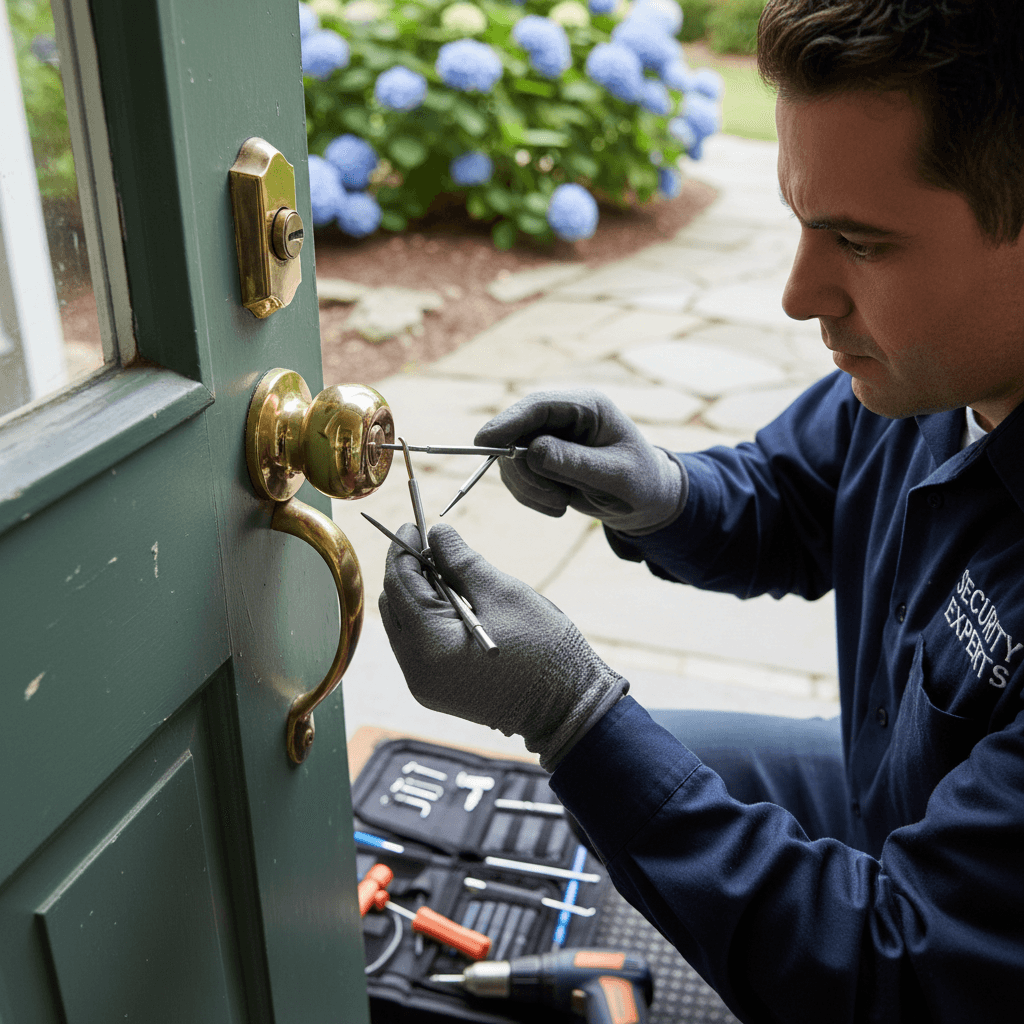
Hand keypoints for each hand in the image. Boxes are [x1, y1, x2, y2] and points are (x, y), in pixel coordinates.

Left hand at [379, 523, 627, 769]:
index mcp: (431, 646)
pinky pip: (416, 645)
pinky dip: (426, 619)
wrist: (568, 708)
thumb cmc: (545, 651)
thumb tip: (436, 532)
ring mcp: (423, 685)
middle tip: (435, 547)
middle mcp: (417, 670)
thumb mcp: (504, 594)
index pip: (399, 585)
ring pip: (401, 625)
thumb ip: (462, 561)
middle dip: (408, 571)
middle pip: (392, 606)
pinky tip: (454, 604)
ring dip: (417, 595)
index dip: (405, 550)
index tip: (417, 524)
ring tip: (449, 574)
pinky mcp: (435, 690)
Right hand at [474, 388, 685, 534]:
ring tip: (562, 504)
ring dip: (530, 488)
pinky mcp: (539, 460)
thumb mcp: (614, 477)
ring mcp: (548, 437)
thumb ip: (575, 463)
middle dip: (525, 471)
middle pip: (516, 432)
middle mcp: (562, 417)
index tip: (483, 442)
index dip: (507, 422)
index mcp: (586, 406)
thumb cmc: (640, 483)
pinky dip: (531, 496)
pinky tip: (558, 505)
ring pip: (511, 459)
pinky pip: (516, 477)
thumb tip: (532, 451)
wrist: (645, 501)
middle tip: (554, 499)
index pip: (537, 406)